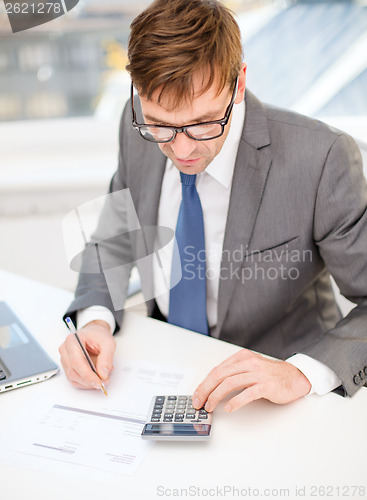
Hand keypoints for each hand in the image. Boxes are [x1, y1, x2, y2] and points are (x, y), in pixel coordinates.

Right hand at [59, 320, 115, 389]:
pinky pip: (74, 379)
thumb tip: (103, 374)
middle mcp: (65, 350)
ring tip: (102, 377)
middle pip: (73, 371)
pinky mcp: (67, 366)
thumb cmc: (98, 335)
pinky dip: (85, 383)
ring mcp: (64, 359)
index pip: (77, 361)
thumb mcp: (108, 343)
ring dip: (88, 382)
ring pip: (73, 377)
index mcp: (72, 340)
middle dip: (89, 380)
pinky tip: (95, 379)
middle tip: (103, 382)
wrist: (94, 333)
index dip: (87, 375)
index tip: (98, 382)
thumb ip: (106, 358)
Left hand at [192, 349, 310, 412]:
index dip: (204, 383)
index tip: (197, 395)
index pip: (217, 370)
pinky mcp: (266, 385)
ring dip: (216, 396)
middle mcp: (248, 362)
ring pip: (230, 383)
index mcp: (242, 357)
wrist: (295, 377)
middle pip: (220, 375)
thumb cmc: (271, 375)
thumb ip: (234, 373)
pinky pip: (248, 393)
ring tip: (210, 406)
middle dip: (206, 390)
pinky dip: (236, 401)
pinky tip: (229, 408)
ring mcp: (258, 373)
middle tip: (198, 402)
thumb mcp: (250, 368)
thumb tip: (213, 388)